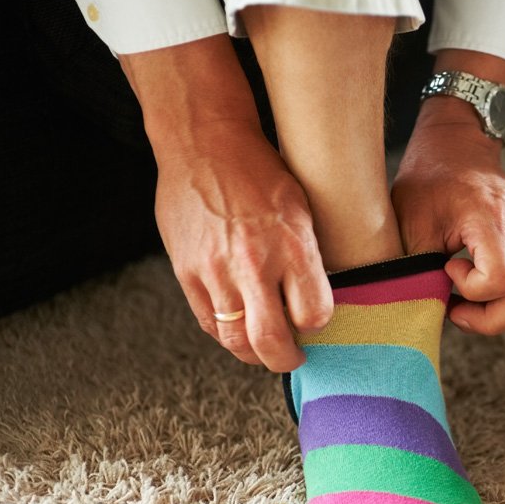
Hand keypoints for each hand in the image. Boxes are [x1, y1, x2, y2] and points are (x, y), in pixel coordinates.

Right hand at [155, 120, 331, 370]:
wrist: (203, 144)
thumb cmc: (260, 172)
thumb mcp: (302, 208)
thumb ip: (307, 257)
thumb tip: (314, 299)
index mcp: (292, 244)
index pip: (314, 314)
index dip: (318, 326)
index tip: (316, 323)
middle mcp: (253, 262)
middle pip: (271, 341)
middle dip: (285, 360)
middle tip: (293, 357)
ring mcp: (215, 270)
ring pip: (234, 341)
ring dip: (253, 353)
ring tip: (264, 346)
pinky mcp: (186, 272)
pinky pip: (208, 322)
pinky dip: (225, 333)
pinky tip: (238, 326)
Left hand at [392, 115, 504, 334]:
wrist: (457, 143)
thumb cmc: (429, 178)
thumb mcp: (410, 222)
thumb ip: (419, 268)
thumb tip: (421, 310)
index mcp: (492, 219)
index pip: (504, 280)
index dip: (473, 290)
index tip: (446, 268)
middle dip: (492, 318)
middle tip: (455, 310)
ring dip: (499, 312)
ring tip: (462, 303)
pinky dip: (501, 298)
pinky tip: (470, 287)